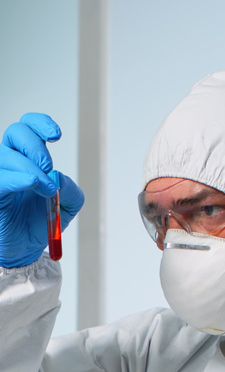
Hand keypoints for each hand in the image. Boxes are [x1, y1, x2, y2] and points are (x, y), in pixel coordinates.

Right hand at [0, 112, 83, 266]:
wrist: (25, 248)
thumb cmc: (40, 222)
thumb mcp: (67, 206)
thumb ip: (70, 191)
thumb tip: (58, 177)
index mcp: (26, 157)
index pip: (27, 126)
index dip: (40, 123)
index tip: (56, 135)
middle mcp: (8, 161)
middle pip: (17, 132)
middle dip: (37, 146)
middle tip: (49, 168)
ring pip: (8, 155)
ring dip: (32, 169)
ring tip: (47, 190)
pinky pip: (1, 179)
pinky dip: (18, 178)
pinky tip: (31, 183)